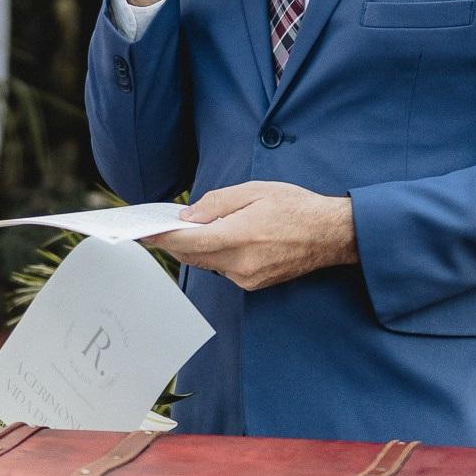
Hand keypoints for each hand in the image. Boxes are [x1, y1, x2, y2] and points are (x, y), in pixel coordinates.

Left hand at [151, 181, 358, 290]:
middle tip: (160, 228)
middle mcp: (240, 263)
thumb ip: (218, 202)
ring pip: (208, 264)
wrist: (330, 234)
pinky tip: (222, 239)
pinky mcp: (254, 284)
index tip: (145, 233)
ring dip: (197, 248)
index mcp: (239, 236)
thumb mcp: (255, 191)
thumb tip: (189, 216)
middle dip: (175, 242)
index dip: (163, 237)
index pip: (189, 241)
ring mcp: (248, 278)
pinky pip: (224, 270)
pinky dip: (217, 255)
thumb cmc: (296, 206)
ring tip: (193, 228)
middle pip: (193, 256)